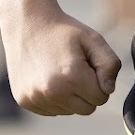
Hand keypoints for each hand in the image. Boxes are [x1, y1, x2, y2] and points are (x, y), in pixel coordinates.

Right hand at [2, 9, 121, 116]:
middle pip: (87, 109)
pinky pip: (52, 110)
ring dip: (70, 96)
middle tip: (76, 69)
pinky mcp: (24, 100)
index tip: (88, 65)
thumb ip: (110, 64)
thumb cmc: (64, 32)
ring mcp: (35, 97)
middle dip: (87, 92)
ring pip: (69, 111)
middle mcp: (52, 91)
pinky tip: (48, 78)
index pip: (101, 98)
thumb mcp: (93, 40)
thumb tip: (109, 90)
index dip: (99, 82)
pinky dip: (54, 99)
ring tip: (60, 72)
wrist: (27, 24)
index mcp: (72, 76)